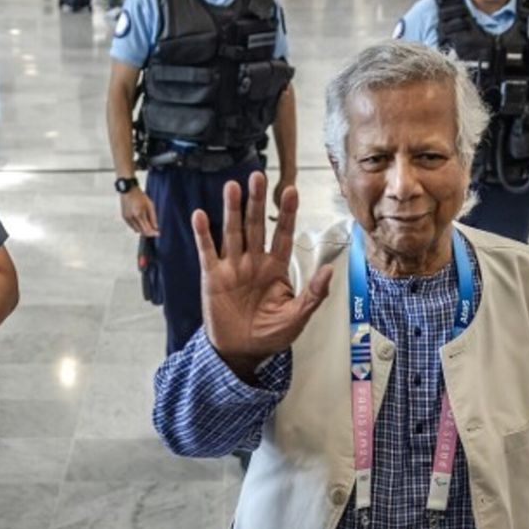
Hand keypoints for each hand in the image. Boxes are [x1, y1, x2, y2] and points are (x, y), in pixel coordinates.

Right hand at [119, 188, 158, 237]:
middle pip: (142, 232)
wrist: (128, 190)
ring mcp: (127, 218)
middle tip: (154, 231)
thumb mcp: (150, 205)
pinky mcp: (124, 218)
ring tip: (148, 225)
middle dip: (149, 233)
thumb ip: (153, 218)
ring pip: (136, 230)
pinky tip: (141, 222)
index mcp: (139, 214)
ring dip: (143, 230)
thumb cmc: (140, 196)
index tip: (158, 234)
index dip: (153, 233)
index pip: (147, 229)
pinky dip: (137, 226)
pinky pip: (132, 226)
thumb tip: (156, 228)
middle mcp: (132, 218)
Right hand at [196, 171, 331, 378]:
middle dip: (257, 201)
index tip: (291, 190)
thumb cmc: (271, 334)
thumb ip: (313, 295)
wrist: (241, 352)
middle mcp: (254, 261)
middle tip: (258, 176)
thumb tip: (328, 270)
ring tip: (232, 186)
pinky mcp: (213, 277)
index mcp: (276, 268)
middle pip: (256, 225)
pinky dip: (203, 234)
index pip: (284, 235)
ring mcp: (233, 267)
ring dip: (232, 209)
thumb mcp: (297, 317)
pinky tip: (200, 215)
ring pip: (233, 232)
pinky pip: (208, 252)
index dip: (287, 213)